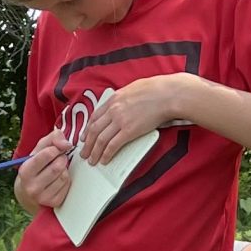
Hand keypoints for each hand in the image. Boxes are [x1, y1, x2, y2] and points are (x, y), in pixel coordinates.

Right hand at [16, 130, 72, 212]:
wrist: (28, 193)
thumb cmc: (35, 167)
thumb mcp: (38, 150)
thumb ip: (52, 139)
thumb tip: (67, 144)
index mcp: (25, 171)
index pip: (48, 154)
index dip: (55, 149)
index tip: (54, 150)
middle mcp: (32, 187)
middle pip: (58, 166)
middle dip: (61, 159)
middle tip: (58, 159)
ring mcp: (43, 197)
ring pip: (64, 176)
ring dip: (64, 169)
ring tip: (56, 170)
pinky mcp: (54, 203)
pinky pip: (67, 185)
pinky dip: (66, 179)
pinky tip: (58, 180)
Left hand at [76, 76, 190, 164]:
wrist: (166, 94)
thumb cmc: (155, 90)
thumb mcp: (132, 89)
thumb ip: (123, 99)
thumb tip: (121, 105)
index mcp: (113, 99)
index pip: (94, 117)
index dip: (87, 129)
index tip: (84, 137)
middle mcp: (113, 110)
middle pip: (94, 130)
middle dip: (87, 144)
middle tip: (83, 153)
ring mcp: (120, 121)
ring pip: (100, 139)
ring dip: (94, 152)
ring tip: (91, 160)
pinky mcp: (129, 131)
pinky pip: (113, 145)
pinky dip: (106, 154)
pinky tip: (104, 160)